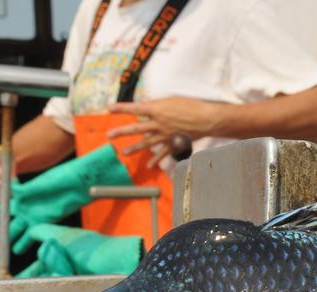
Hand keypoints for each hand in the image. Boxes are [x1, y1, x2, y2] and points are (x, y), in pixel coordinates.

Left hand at [107, 97, 224, 166]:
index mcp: (157, 110)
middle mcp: (158, 124)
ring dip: (134, 148)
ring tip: (124, 152)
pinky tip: (149, 165)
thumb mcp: (171, 100)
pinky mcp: (173, 143)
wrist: (206, 119)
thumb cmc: (190, 106)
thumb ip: (156, 104)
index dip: (122, 108)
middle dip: (122, 132)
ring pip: (146, 143)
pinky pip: (162, 153)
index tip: (110, 108)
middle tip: (109, 135)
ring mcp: (165, 135)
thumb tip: (144, 106)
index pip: (135, 108)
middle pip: (137, 129)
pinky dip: (156, 160)